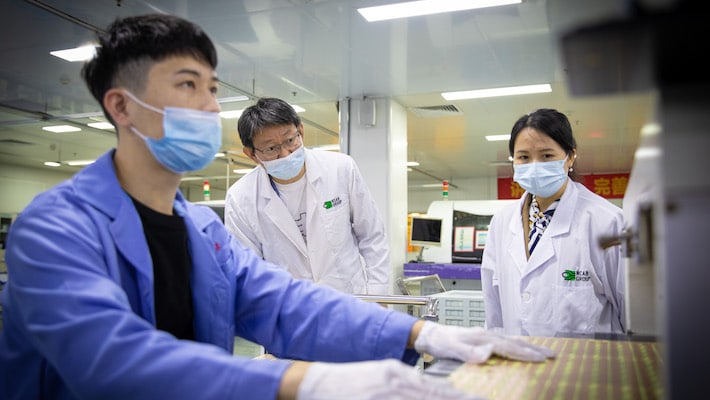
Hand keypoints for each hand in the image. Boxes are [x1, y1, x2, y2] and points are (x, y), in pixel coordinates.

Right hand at [297, 359, 483, 399]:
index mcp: (396, 373)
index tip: (478, 399)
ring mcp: (384, 395)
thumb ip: (404, 383)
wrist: (316, 383)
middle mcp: (394, 383)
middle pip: (433, 397)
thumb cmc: (349, 383)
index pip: (435, 387)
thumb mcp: (380, 376)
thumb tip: (429, 390)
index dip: (459, 396)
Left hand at [414, 322, 555, 363]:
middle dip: (534, 349)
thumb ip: (469, 351)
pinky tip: (521, 348)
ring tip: (544, 351)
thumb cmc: (441, 341)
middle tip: (552, 355)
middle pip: (515, 341)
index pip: (508, 347)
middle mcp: (486, 334)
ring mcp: (485, 335)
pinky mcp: (483, 338)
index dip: (525, 354)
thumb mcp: (452, 348)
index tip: (541, 359)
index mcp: (482, 336)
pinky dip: (517, 345)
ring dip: (529, 347)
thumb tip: (488, 352)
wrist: (431, 334)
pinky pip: (505, 341)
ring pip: (512, 341)